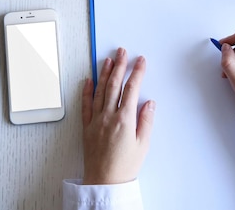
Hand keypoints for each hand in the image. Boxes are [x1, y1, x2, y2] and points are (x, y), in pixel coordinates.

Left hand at [81, 48, 155, 184]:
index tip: (140, 61)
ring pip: (100, 91)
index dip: (137, 72)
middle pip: (114, 85)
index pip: (132, 89)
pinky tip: (88, 80)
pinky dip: (86, 91)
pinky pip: (85, 105)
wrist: (105, 182)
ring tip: (108, 60)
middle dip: (119, 66)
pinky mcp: (87, 127)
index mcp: (125, 120)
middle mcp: (108, 117)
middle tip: (122, 52)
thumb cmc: (125, 166)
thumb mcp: (143, 144)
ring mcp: (96, 121)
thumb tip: (149, 102)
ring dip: (104, 73)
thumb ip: (146, 121)